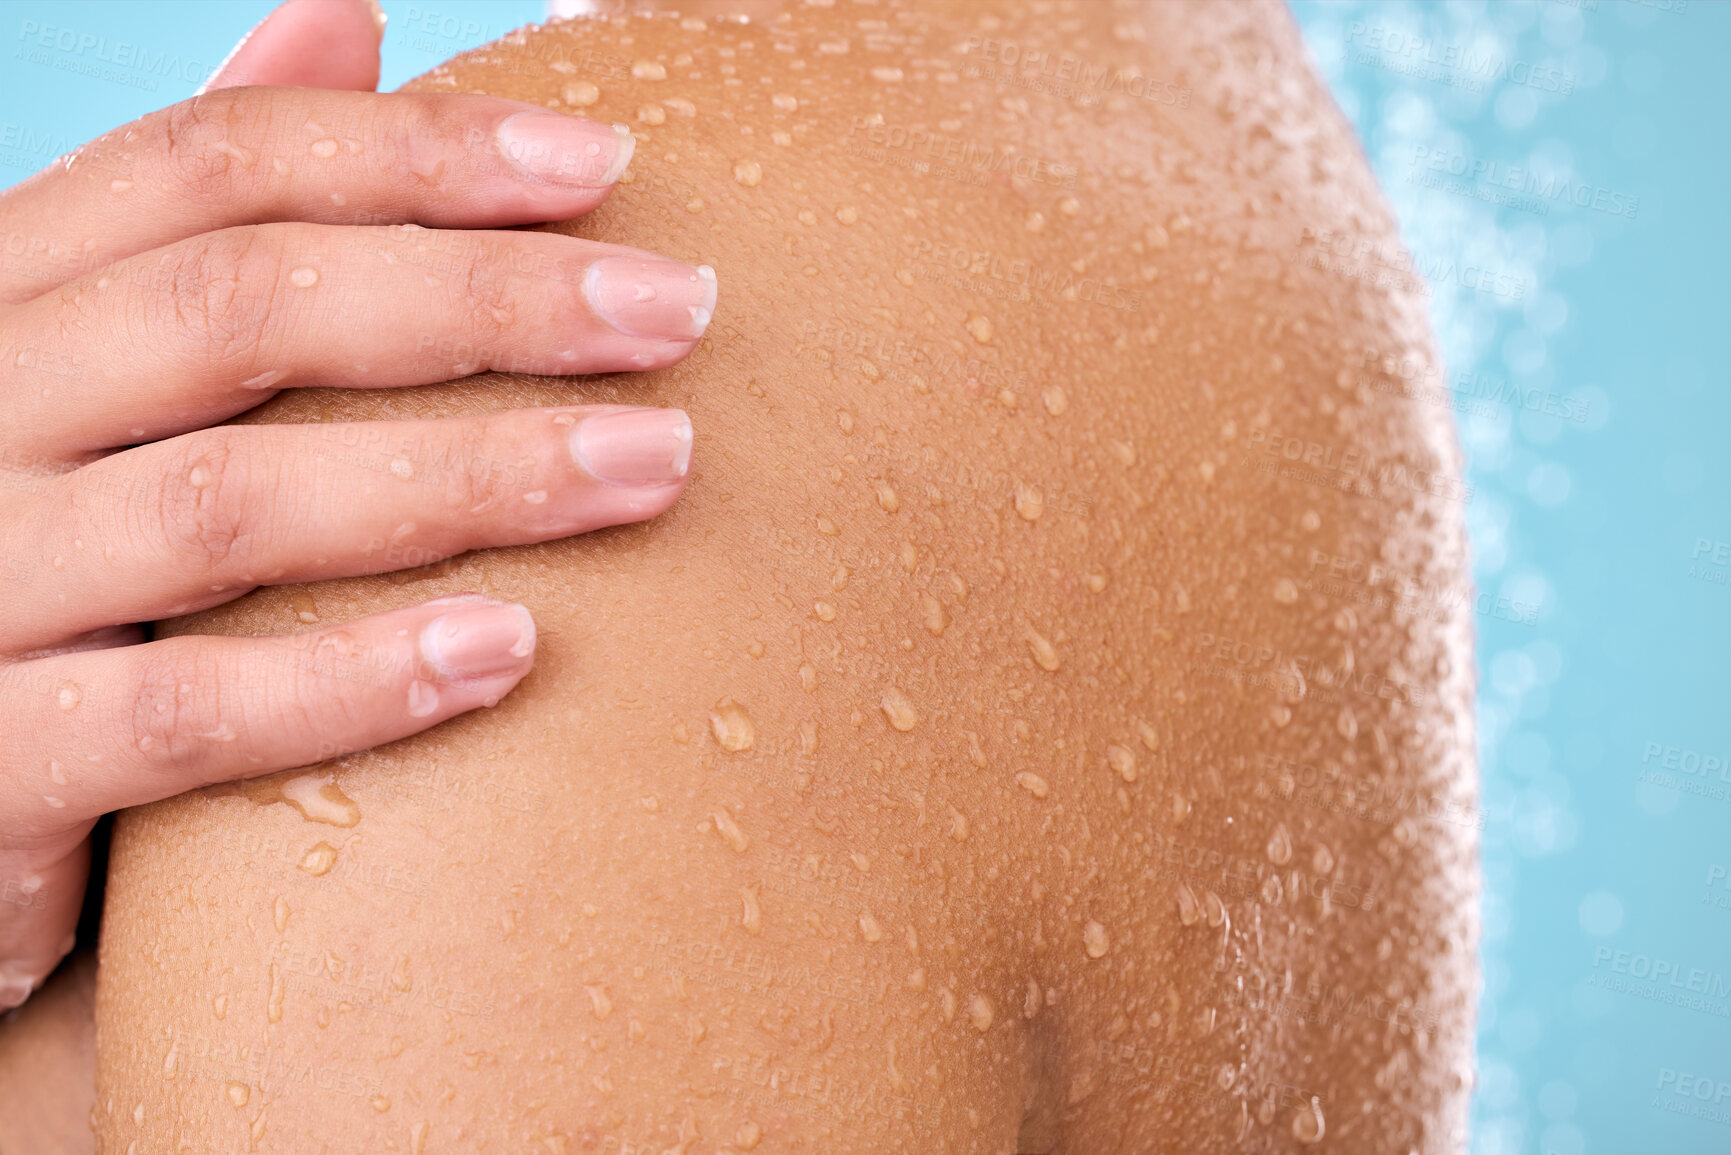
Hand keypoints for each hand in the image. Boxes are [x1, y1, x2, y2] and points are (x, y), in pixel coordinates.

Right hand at [0, 0, 711, 1009]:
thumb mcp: (100, 366)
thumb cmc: (38, 561)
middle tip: (680, 312)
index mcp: (1, 300)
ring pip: (228, 502)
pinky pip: (178, 714)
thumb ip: (201, 214)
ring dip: (473, 476)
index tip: (608, 164)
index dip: (418, 151)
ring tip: (655, 465)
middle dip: (485, 299)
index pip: (209, 167)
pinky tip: (510, 651)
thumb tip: (342, 17)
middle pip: (236, 308)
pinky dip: (349, 682)